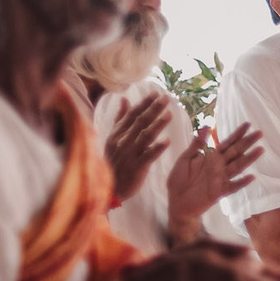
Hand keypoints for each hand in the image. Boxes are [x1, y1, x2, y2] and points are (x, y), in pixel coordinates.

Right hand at [101, 90, 175, 204]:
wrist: (110, 187)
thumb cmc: (114, 161)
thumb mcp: (113, 138)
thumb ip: (120, 119)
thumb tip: (125, 99)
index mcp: (118, 134)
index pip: (133, 115)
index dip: (145, 103)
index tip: (156, 93)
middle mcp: (123, 141)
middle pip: (140, 122)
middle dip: (153, 109)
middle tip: (166, 98)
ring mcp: (130, 154)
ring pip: (145, 136)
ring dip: (157, 125)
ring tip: (169, 114)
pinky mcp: (137, 167)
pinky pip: (148, 156)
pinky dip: (157, 148)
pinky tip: (167, 141)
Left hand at [165, 122, 262, 233]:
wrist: (176, 201)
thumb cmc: (179, 180)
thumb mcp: (185, 158)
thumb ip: (196, 144)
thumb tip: (206, 126)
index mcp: (211, 157)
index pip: (227, 143)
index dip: (237, 134)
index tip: (248, 124)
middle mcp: (219, 166)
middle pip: (236, 152)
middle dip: (247, 142)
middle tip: (260, 133)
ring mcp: (220, 179)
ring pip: (238, 167)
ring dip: (249, 159)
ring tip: (260, 150)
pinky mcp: (219, 192)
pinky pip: (232, 186)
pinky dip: (242, 182)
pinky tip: (251, 177)